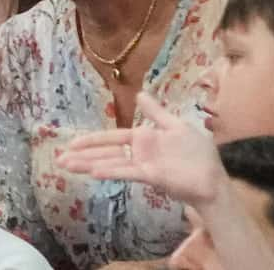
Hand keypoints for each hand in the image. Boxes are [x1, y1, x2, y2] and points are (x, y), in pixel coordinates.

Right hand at [52, 99, 225, 207]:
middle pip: (106, 153)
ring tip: (66, 166)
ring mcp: (143, 166)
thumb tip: (140, 93)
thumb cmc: (199, 154)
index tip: (71, 143)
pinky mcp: (150, 176)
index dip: (91, 140)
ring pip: (110, 163)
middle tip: (59, 159)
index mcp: (143, 139)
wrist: (214, 179)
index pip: (112, 138)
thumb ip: (156, 113)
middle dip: (82, 155)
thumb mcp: (177, 126)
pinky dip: (110, 171)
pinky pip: (126, 172)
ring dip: (88, 164)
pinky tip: (93, 171)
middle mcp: (138, 153)